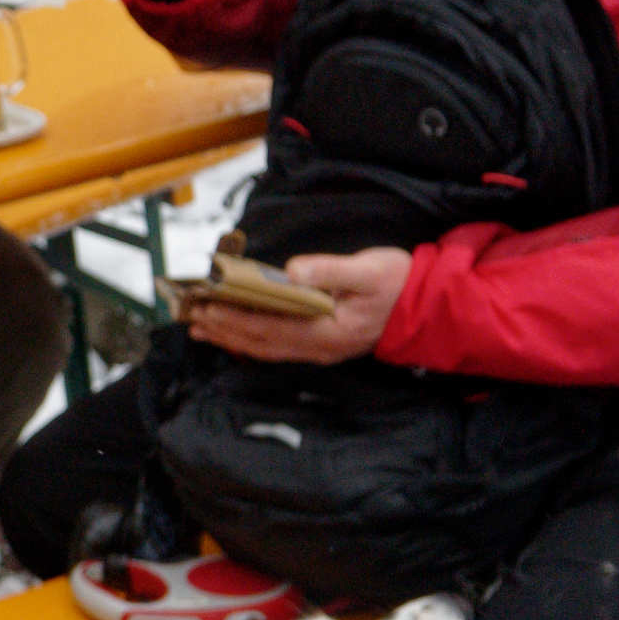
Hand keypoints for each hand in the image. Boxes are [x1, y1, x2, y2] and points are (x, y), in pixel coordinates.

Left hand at [182, 246, 407, 364]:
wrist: (426, 308)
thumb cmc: (398, 284)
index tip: (208, 307)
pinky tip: (235, 336)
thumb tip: (292, 270)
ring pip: (266, 348)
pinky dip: (251, 342)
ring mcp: (320, 350)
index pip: (269, 326)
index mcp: (326, 331)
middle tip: (192, 318)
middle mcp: (318, 347)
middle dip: (224, 329)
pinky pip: (278, 347)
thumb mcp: (369, 270)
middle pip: (261, 342)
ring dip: (232, 338)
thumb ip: (330, 270)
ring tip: (202, 328)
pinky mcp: (322, 345)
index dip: (236, 318)